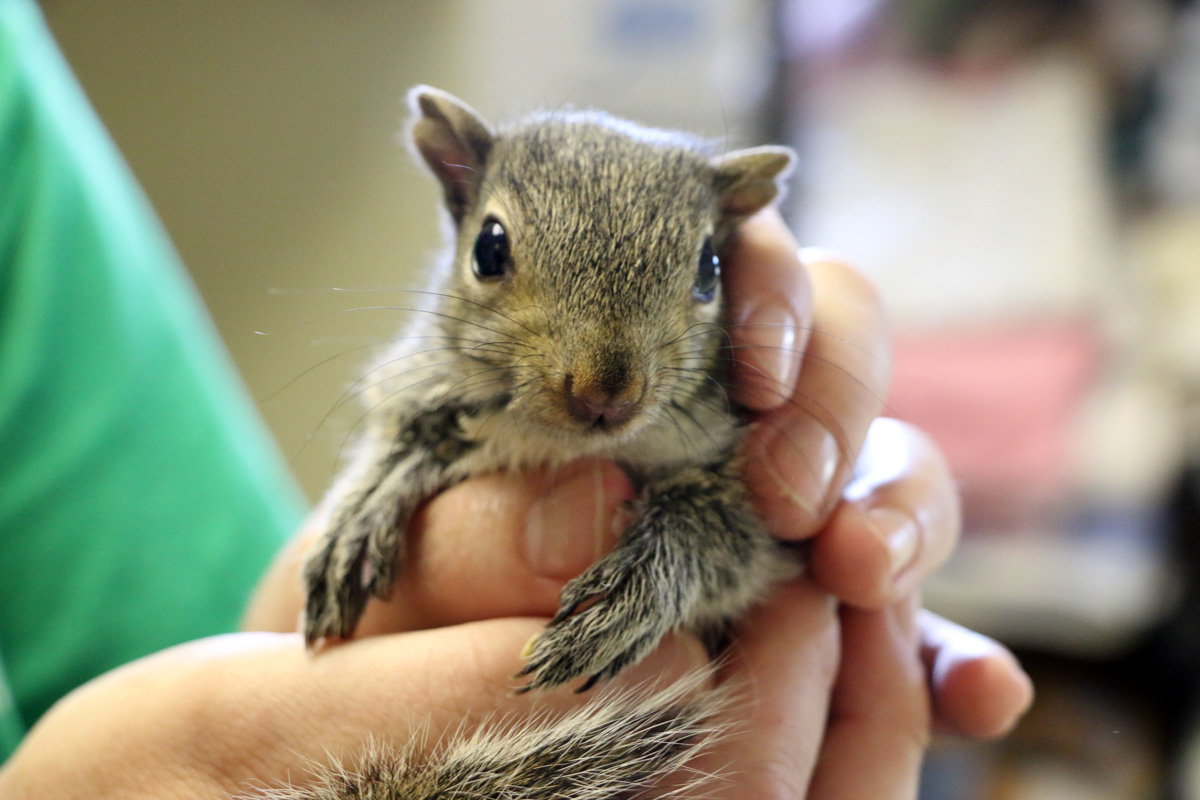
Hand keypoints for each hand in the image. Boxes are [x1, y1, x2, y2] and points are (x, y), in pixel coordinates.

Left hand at [239, 209, 1030, 794]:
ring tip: (859, 570)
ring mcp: (790, 517)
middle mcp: (726, 422)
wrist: (425, 703)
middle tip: (783, 484)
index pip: (732, 264)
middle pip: (840, 343)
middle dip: (834, 393)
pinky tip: (976, 695)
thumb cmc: (405, 609)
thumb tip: (587, 507)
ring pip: (897, 468)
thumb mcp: (409, 566)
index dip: (763, 287)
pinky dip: (957, 654)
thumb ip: (464, 527)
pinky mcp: (828, 623)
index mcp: (634, 361)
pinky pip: (920, 629)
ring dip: (902, 505)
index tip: (744, 366)